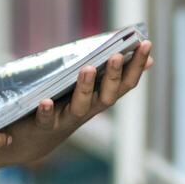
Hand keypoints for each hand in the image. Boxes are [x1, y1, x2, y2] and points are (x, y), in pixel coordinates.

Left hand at [0, 39, 153, 170]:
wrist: (34, 140)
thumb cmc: (66, 105)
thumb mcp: (91, 89)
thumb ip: (113, 74)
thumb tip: (149, 60)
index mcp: (99, 98)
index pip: (124, 82)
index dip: (136, 65)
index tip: (146, 43)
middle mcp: (88, 110)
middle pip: (106, 96)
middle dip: (113, 76)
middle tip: (116, 55)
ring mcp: (66, 118)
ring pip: (80, 106)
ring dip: (84, 88)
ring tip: (86, 69)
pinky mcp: (44, 125)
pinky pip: (46, 120)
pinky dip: (46, 112)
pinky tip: (45, 102)